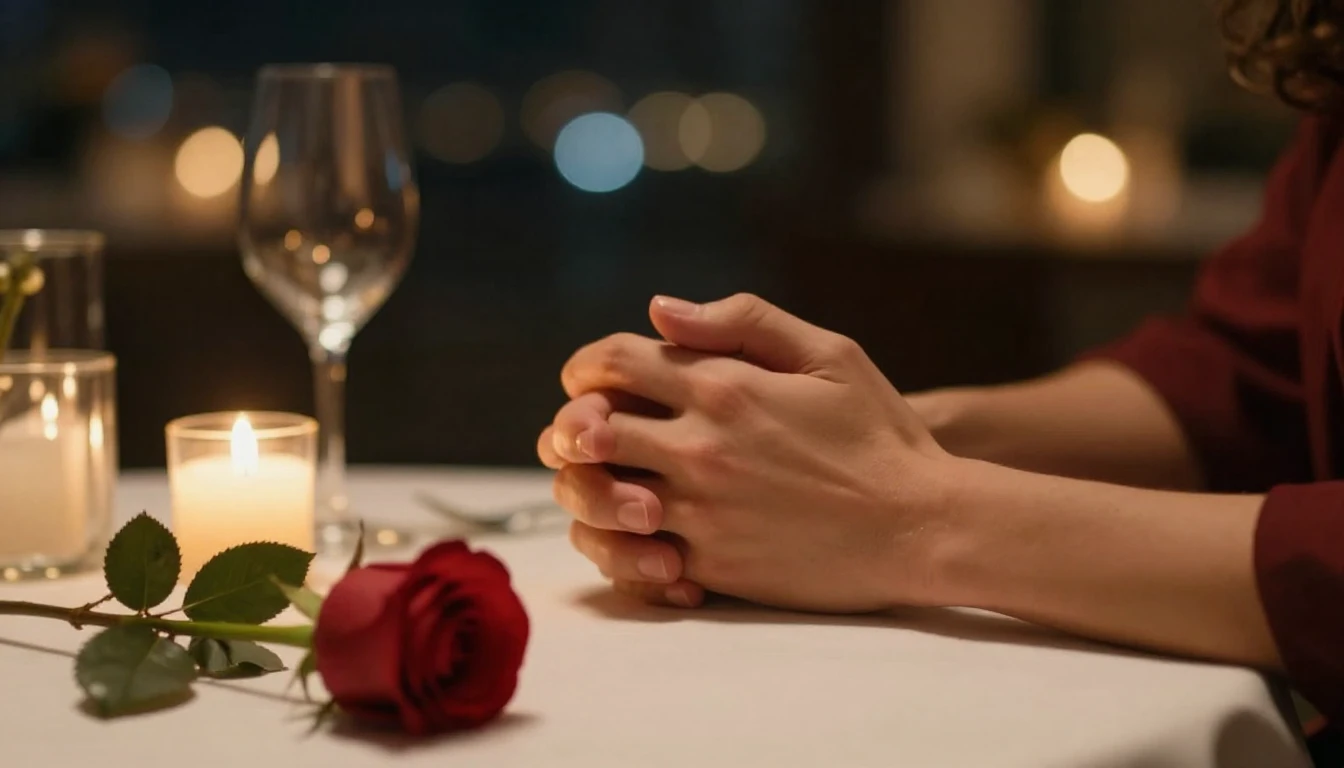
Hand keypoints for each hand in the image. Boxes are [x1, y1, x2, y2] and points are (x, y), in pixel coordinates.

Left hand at [539, 294, 954, 612]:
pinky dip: (620, 544)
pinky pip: (630, 557)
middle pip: (583, 431)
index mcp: (723, 388)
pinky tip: (640, 532)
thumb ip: (743, 322)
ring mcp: (701, 512)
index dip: (586, 365)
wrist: (921, 528)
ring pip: (593, 499)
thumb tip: (662, 309)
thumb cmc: (880, 435)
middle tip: (585, 433)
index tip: (590, 378)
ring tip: (601, 481)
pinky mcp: (710, 565)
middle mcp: (700, 449)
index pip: (611, 363)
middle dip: (571, 426)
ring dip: (582, 486)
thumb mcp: (830, 355)